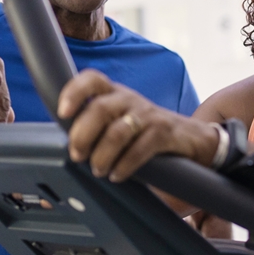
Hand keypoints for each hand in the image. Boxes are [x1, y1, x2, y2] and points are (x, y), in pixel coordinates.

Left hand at [56, 69, 219, 182]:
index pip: (92, 79)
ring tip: (98, 170)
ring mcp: (148, 114)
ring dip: (102, 155)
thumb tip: (67, 146)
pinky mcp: (164, 132)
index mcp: (115, 93)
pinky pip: (140, 148)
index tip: (62, 113)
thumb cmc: (145, 132)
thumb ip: (96, 126)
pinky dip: (124, 165)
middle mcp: (130, 99)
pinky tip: (117, 175)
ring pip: (118, 132)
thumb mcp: (119, 121)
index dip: (74, 92)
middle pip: (100, 109)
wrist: (190, 139)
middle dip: (83, 135)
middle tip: (78, 155)